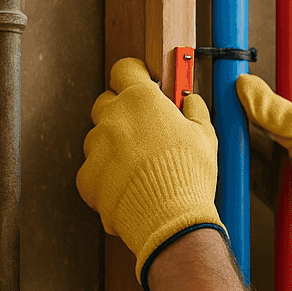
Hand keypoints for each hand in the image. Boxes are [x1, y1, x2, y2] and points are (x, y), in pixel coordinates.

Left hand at [77, 57, 224, 287]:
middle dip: (122, 113)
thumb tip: (190, 101)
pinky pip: (93, 170)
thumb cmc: (189, 177)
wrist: (170, 220)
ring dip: (114, 148)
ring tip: (139, 169)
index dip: (133, 76)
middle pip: (106, 103)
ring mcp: (95, 147)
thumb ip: (194, 111)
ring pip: (98, 139)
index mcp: (141, 101)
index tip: (141, 84)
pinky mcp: (86, 176)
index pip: (124, 70)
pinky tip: (129, 187)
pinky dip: (107, 177)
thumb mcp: (205, 136)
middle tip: (144, 132)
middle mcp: (113, 118)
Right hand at [236, 74, 291, 277]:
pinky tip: (222, 168)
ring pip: (251, 150)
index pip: (276, 97)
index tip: (227, 92)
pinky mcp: (277, 188)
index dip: (252, 94)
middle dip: (238, 122)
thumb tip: (246, 86)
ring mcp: (286, 164)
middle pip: (259, 123)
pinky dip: (238, 173)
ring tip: (214, 142)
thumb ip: (279, 114)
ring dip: (235, 148)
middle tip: (216, 119)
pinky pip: (251, 175)